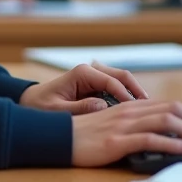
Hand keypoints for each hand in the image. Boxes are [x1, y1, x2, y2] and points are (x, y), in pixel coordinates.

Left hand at [19, 62, 149, 113]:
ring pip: (122, 80)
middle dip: (137, 90)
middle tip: (151, 108)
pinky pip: (117, 87)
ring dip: (134, 93)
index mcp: (82, 73)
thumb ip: (79, 109)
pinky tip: (136, 110)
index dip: (126, 96)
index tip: (137, 111)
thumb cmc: (41, 107)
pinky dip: (128, 96)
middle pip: (122, 76)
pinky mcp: (96, 85)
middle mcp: (90, 71)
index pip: (112, 81)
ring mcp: (94, 76)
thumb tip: (102, 107)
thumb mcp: (57, 111)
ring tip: (148, 110)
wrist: (31, 103)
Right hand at [71, 99, 181, 166]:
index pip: (168, 106)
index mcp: (130, 107)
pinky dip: (170, 143)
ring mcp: (123, 125)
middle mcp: (129, 111)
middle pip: (173, 110)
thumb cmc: (83, 135)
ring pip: (166, 122)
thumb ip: (132, 126)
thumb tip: (160, 135)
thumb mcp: (112, 126)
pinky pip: (149, 139)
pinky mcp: (117, 141)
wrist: (56, 138)